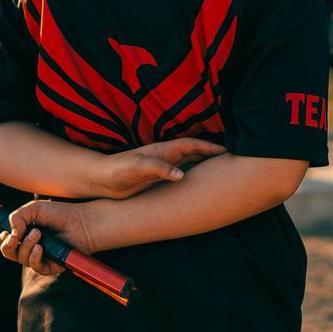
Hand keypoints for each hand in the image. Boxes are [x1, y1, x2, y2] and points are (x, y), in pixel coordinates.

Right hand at [0, 199, 92, 276]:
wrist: (81, 221)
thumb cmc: (60, 213)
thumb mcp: (33, 209)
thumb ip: (17, 217)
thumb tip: (11, 234)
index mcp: (24, 234)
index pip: (5, 243)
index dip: (1, 240)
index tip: (6, 233)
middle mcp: (30, 247)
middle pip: (8, 253)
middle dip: (7, 246)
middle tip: (15, 236)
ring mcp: (41, 257)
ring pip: (22, 259)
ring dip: (25, 246)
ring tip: (38, 233)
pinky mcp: (51, 266)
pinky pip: (36, 267)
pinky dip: (34, 257)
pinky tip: (40, 248)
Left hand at [90, 138, 226, 199]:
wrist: (101, 179)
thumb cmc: (117, 170)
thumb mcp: (137, 168)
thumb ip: (158, 169)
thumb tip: (181, 175)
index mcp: (163, 151)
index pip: (192, 146)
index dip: (210, 147)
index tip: (227, 150)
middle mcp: (166, 157)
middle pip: (195, 153)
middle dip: (213, 155)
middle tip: (231, 161)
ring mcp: (162, 167)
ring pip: (190, 164)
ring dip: (205, 166)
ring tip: (222, 173)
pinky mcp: (158, 179)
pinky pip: (181, 176)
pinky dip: (193, 177)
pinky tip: (199, 185)